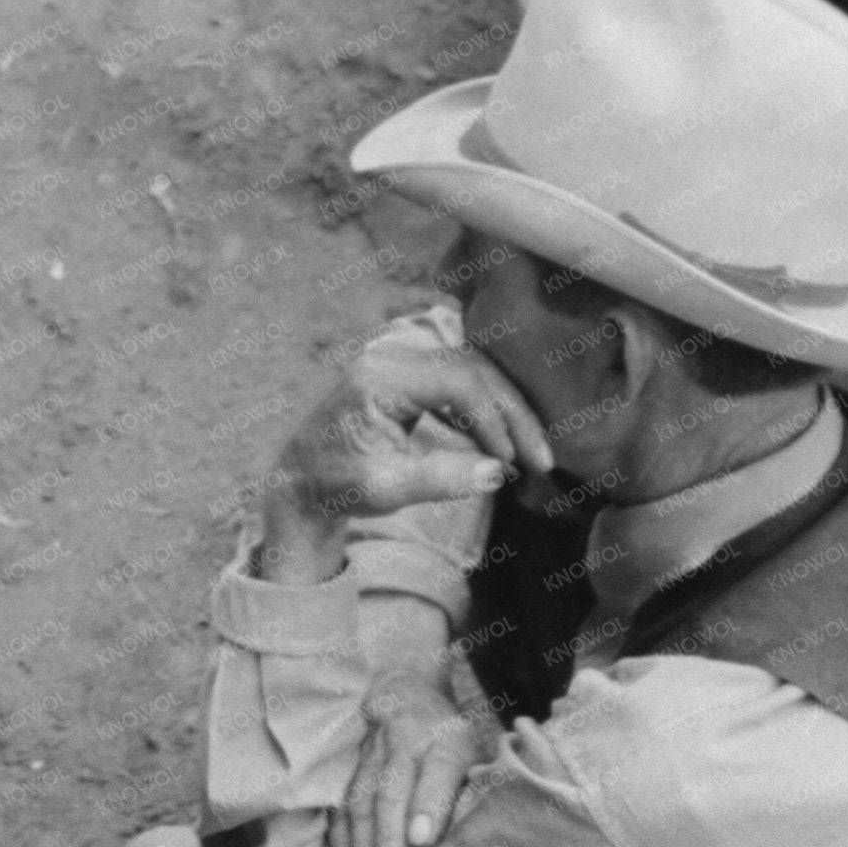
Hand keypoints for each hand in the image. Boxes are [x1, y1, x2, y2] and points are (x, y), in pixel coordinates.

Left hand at [260, 334, 549, 577]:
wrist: (304, 478)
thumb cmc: (338, 484)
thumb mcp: (385, 490)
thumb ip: (439, 479)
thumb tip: (497, 471)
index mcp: (380, 377)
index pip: (457, 381)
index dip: (493, 419)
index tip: (512, 461)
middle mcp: (391, 356)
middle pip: (472, 370)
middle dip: (512, 414)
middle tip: (543, 459)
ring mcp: (401, 359)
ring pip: (474, 371)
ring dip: (507, 411)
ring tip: (533, 454)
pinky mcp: (411, 372)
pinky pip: (462, 379)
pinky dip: (488, 409)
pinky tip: (505, 443)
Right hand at [330, 691, 487, 846]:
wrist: (406, 696)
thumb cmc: (451, 741)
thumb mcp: (474, 754)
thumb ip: (471, 791)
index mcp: (445, 739)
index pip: (438, 768)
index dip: (429, 803)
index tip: (422, 839)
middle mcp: (403, 744)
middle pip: (391, 795)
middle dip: (390, 846)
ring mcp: (370, 758)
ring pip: (361, 808)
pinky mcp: (348, 775)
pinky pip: (341, 816)